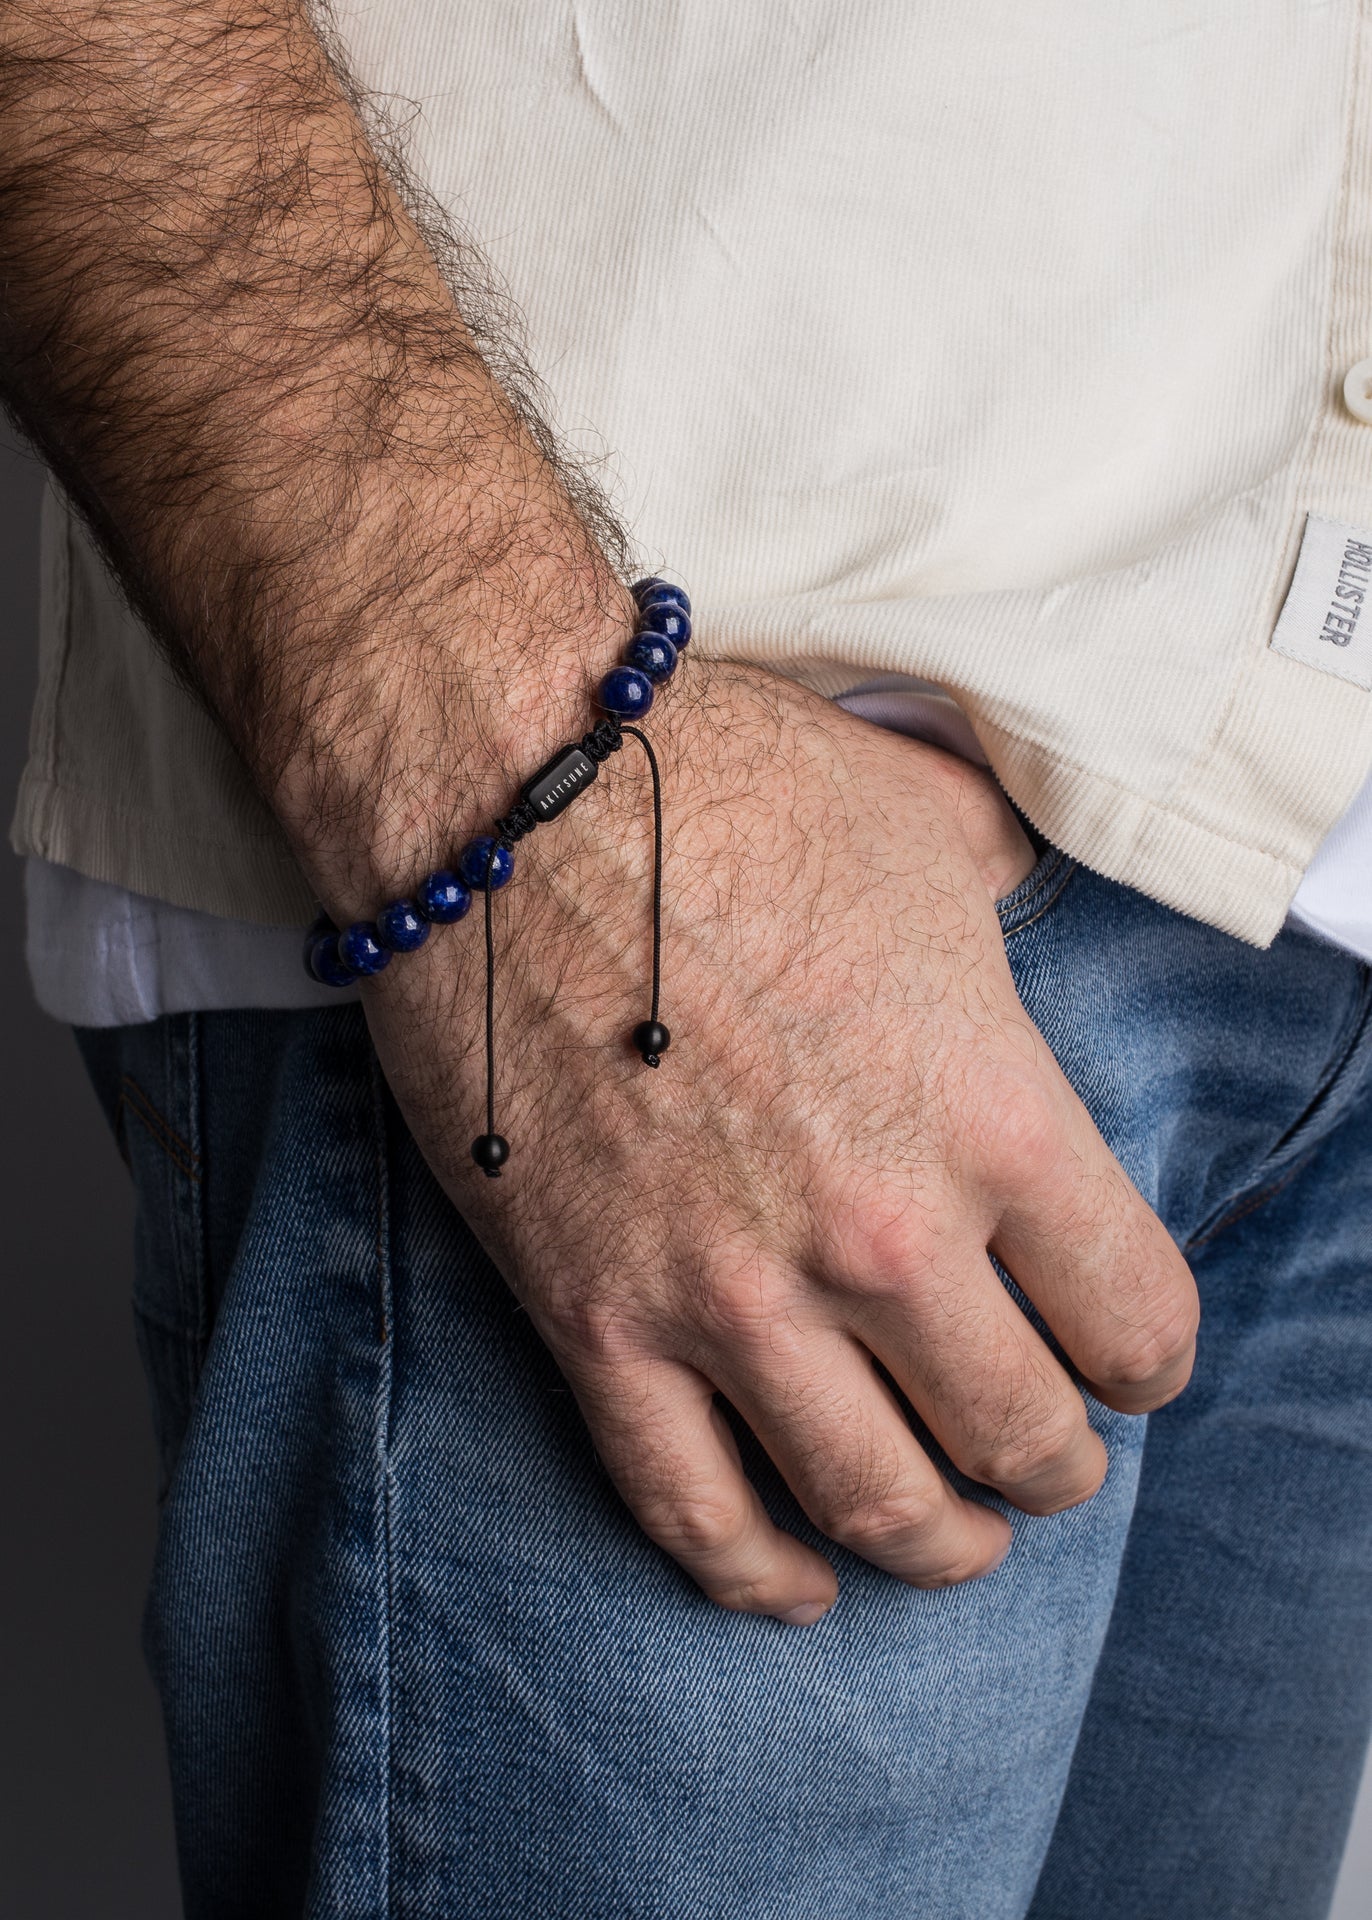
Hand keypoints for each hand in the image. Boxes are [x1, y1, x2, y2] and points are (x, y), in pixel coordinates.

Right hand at [356, 659, 1197, 1623]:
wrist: (505, 795)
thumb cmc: (724, 787)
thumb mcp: (925, 820)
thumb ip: (1005, 882)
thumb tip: (1014, 877)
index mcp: (993, 1118)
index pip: (1135, 1316)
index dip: (1147, 1357)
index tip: (1126, 1358)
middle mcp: (881, 1238)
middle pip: (1022, 1437)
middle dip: (1056, 1465)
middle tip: (1049, 1455)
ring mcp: (731, 1296)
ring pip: (874, 1501)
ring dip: (938, 1543)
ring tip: (956, 1539)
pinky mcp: (596, 1321)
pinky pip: (689, 1505)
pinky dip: (757, 1574)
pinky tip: (801, 1586)